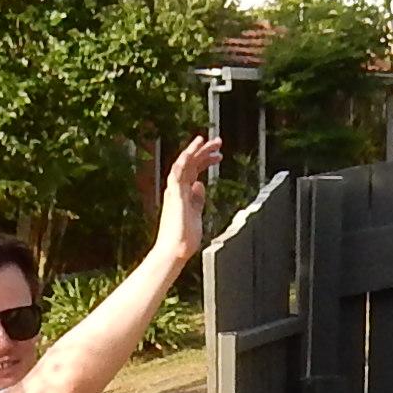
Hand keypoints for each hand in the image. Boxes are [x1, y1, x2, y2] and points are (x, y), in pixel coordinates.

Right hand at [157, 131, 221, 263]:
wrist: (174, 251)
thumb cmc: (184, 237)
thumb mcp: (196, 213)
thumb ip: (197, 199)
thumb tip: (201, 185)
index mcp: (183, 192)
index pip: (194, 170)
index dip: (206, 160)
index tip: (218, 154)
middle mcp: (177, 189)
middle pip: (190, 163)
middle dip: (204, 151)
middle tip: (218, 141)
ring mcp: (175, 192)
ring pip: (183, 164)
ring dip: (195, 151)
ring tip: (207, 141)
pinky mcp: (174, 197)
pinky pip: (176, 175)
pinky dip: (183, 162)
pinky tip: (190, 152)